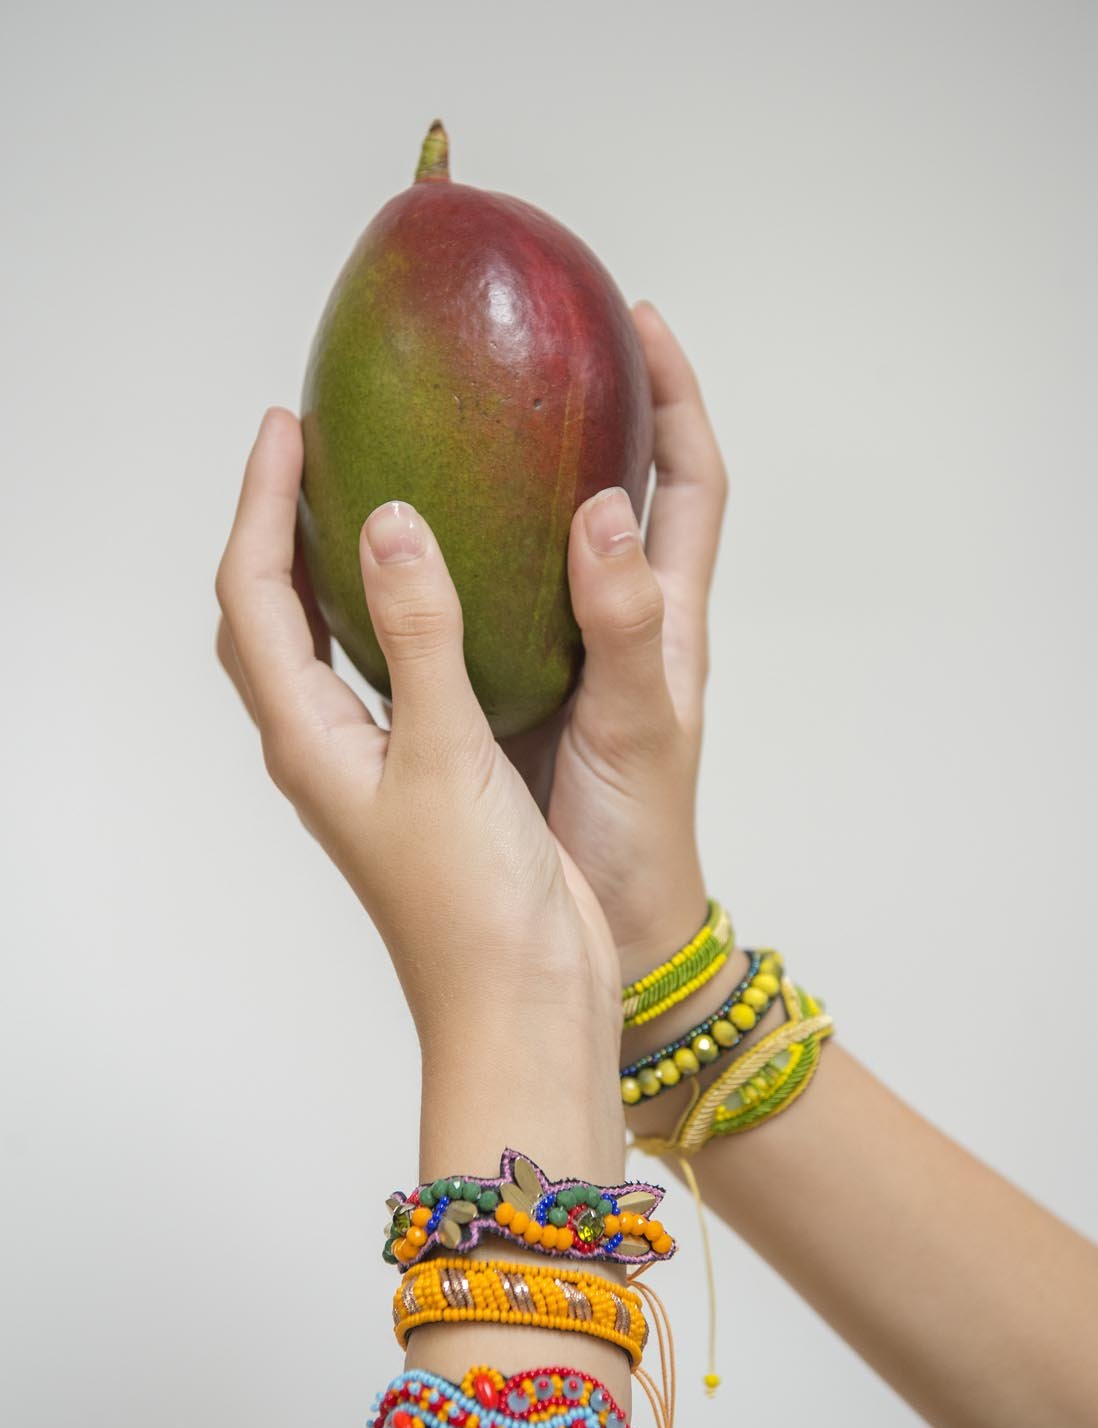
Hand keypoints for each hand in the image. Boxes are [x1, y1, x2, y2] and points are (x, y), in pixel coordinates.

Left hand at [214, 410, 620, 1093]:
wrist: (520, 1001)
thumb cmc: (474, 908)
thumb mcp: (446, 756)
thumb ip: (418, 637)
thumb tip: (386, 522)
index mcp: (309, 740)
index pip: (252, 596)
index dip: (259, 503)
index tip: (285, 426)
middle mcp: (324, 747)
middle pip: (266, 616)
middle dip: (273, 526)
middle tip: (305, 449)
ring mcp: (370, 764)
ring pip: (319, 644)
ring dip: (321, 567)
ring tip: (358, 496)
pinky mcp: (424, 776)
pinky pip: (383, 673)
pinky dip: (389, 614)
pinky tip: (442, 593)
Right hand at [502, 302, 728, 981]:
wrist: (616, 930)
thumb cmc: (639, 836)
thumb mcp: (641, 726)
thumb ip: (624, 624)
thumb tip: (599, 507)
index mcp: (667, 619)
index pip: (688, 481)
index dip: (673, 395)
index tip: (635, 319)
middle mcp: (621, 621)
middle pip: (620, 486)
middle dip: (592, 405)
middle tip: (531, 342)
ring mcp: (564, 654)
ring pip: (543, 538)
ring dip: (515, 470)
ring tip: (454, 410)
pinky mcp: (511, 690)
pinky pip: (484, 600)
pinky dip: (455, 554)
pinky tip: (404, 534)